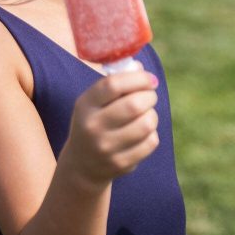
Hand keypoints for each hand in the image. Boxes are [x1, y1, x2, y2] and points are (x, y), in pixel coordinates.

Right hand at [64, 68, 159, 187]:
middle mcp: (93, 126)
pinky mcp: (120, 163)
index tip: (149, 79)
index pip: (113, 84)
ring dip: (152, 115)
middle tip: (149, 97)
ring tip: (146, 115)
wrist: (82, 164)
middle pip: (134, 105)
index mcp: (85, 105)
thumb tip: (141, 69)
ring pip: (146, 124)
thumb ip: (116, 82)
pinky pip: (150, 142)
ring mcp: (106, 147)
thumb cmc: (95, 121)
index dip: (138, 78)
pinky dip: (152, 134)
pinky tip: (142, 134)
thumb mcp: (95, 101)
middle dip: (149, 96)